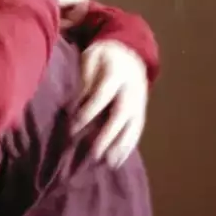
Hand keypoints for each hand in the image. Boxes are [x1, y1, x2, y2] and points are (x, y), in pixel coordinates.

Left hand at [72, 40, 148, 165]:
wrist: (130, 50)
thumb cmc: (103, 56)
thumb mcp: (90, 58)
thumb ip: (85, 79)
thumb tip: (76, 102)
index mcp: (116, 74)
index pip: (102, 96)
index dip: (88, 112)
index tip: (73, 128)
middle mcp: (131, 90)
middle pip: (121, 115)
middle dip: (108, 136)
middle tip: (95, 155)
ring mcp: (139, 101)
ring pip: (133, 125)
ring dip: (122, 146)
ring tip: (110, 164)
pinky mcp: (141, 110)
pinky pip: (137, 129)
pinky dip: (129, 146)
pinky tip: (119, 160)